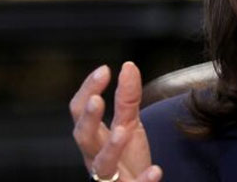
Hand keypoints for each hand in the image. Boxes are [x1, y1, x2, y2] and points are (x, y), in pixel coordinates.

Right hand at [70, 61, 161, 181]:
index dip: (88, 90)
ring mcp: (109, 176)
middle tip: (97, 100)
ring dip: (111, 148)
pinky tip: (156, 170)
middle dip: (88, 119)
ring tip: (123, 131)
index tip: (104, 69)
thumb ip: (127, 98)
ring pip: (102, 165)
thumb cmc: (127, 156)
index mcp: (94, 137)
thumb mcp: (129, 123)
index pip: (80, 110)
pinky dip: (143, 180)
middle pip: (84, 137)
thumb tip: (128, 66)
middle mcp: (95, 156)